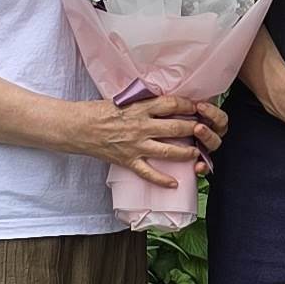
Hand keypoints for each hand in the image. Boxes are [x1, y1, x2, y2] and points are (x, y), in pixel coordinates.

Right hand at [77, 95, 222, 189]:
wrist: (79, 127)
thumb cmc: (99, 111)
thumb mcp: (124, 99)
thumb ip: (143, 101)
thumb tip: (162, 100)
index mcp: (140, 108)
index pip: (171, 104)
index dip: (188, 105)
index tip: (197, 106)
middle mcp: (141, 126)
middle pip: (175, 127)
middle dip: (194, 128)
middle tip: (205, 129)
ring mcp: (136, 145)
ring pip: (168, 151)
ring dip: (186, 153)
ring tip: (197, 153)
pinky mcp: (128, 160)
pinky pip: (149, 173)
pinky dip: (162, 180)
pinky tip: (174, 183)